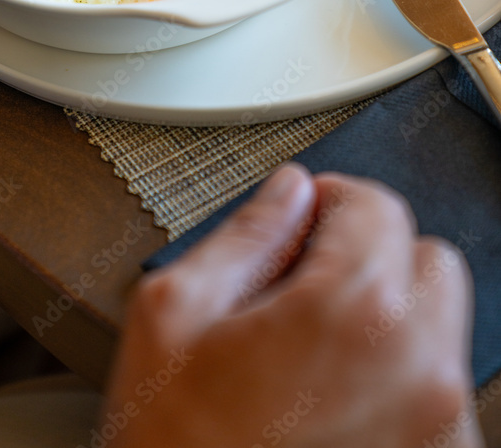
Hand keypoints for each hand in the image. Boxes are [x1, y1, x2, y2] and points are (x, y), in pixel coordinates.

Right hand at [105, 165, 482, 447]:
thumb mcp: (175, 317)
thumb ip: (244, 236)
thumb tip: (287, 193)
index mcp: (352, 313)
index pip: (379, 207)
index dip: (331, 200)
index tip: (306, 219)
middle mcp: (418, 371)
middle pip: (428, 261)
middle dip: (374, 256)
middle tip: (312, 283)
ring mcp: (441, 431)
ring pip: (442, 329)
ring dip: (392, 320)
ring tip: (318, 356)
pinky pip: (442, 397)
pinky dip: (402, 383)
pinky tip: (337, 404)